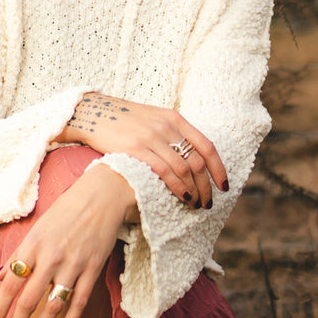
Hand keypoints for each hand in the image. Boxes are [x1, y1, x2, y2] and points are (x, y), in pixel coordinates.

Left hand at [0, 165, 133, 317]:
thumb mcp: (37, 229)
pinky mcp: (93, 269)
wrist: (102, 197)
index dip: (0, 307)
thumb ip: (18, 254)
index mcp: (33, 245)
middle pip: (29, 298)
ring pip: (54, 304)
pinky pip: (80, 301)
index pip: (11, 283)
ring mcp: (74, 264)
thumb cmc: (65, 212)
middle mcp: (51, 257)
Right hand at [59, 93, 227, 208]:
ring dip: (193, 190)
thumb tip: (192, 156)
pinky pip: (164, 171)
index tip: (223, 185)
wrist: (94, 113)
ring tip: (195, 204)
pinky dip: (177, 187)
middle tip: (208, 202)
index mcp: (175, 119)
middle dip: (206, 185)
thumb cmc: (125, 120)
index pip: (207, 146)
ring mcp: (151, 137)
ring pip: (183, 169)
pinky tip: (182, 197)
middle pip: (197, 161)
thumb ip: (173, 133)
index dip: (219, 168)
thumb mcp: (154, 119)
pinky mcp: (135, 148)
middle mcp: (166, 127)